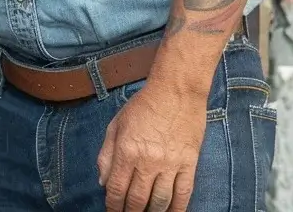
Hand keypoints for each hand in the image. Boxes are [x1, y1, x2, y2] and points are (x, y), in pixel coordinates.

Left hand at [97, 81, 205, 211]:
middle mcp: (148, 161)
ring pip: (160, 201)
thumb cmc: (143, 105)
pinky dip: (177, 210)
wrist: (175, 92)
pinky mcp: (190, 165)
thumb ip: (107, 153)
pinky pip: (183, 195)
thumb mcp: (116, 124)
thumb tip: (102, 181)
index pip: (116, 187)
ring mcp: (171, 165)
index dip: (113, 205)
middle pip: (138, 199)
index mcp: (127, 149)